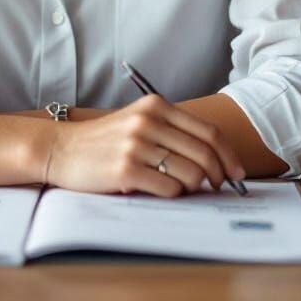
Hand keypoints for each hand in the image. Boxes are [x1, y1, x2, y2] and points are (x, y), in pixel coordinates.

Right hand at [42, 95, 244, 196]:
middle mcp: (148, 121)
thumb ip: (172, 132)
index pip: (208, 131)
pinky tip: (160, 190)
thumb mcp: (139, 122)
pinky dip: (173, 194)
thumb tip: (216, 160)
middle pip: (205, 154)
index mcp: (156, 106)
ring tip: (181, 188)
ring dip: (193, 188)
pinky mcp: (126, 170)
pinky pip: (169, 189)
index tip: (237, 172)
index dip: (229, 155)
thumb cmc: (105, 140)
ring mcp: (136, 145)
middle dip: (219, 176)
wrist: (62, 149)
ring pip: (191, 174)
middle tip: (218, 188)